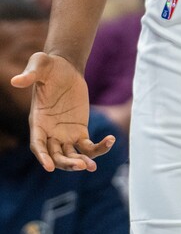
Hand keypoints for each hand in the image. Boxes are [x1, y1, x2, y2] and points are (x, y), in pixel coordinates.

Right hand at [11, 53, 114, 172]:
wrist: (65, 68)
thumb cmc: (49, 66)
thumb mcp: (39, 65)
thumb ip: (30, 74)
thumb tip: (16, 80)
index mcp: (37, 122)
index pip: (37, 144)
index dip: (42, 157)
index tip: (49, 168)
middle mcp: (49, 133)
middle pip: (56, 156)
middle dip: (66, 164)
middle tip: (81, 165)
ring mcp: (64, 135)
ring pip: (71, 156)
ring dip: (81, 162)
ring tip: (92, 165)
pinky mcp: (79, 131)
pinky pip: (87, 145)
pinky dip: (98, 148)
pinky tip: (110, 141)